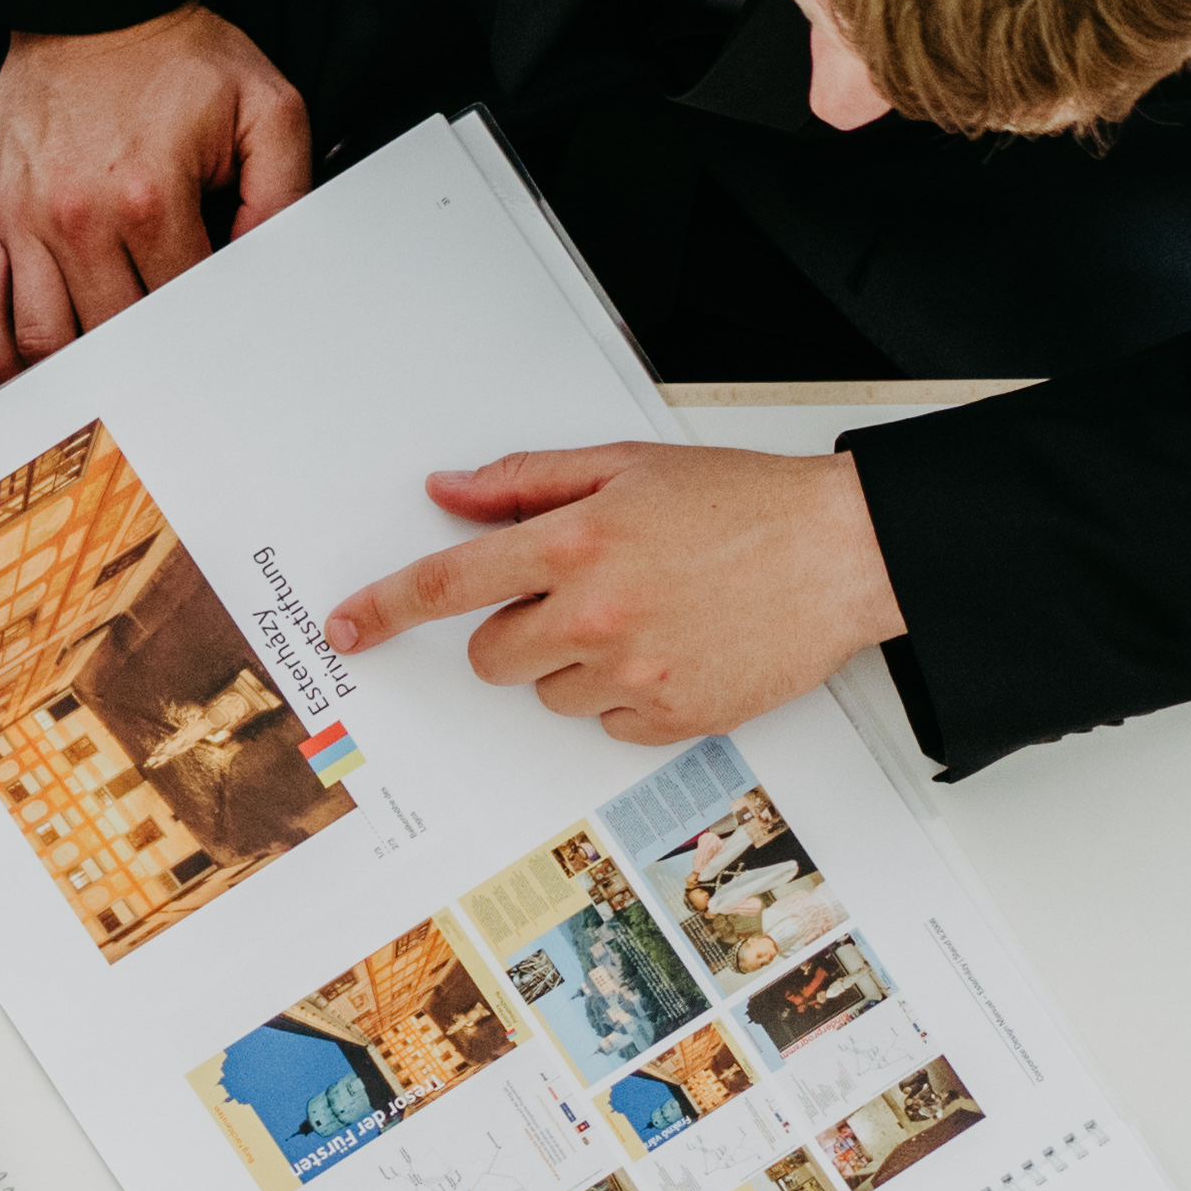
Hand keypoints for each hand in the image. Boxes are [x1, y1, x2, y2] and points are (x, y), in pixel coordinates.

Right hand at [0, 7, 314, 379]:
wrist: (87, 0)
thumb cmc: (175, 55)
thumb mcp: (264, 106)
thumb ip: (282, 192)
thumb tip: (272, 268)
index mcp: (152, 196)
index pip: (183, 304)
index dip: (206, 333)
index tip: (218, 350)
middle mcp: (81, 218)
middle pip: (113, 334)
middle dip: (143, 362)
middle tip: (168, 384)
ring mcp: (27, 220)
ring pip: (44, 337)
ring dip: (73, 371)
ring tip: (102, 385)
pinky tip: (23, 370)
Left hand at [324, 445, 902, 744]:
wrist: (844, 552)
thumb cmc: (744, 504)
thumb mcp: (628, 466)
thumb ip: (528, 480)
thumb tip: (449, 493)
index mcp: (576, 541)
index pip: (446, 585)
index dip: (384, 609)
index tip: (346, 629)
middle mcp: (595, 613)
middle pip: (491, 654)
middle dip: (518, 630)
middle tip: (583, 596)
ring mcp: (632, 674)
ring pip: (545, 692)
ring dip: (574, 664)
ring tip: (646, 619)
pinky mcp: (670, 719)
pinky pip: (604, 724)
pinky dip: (625, 697)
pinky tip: (674, 652)